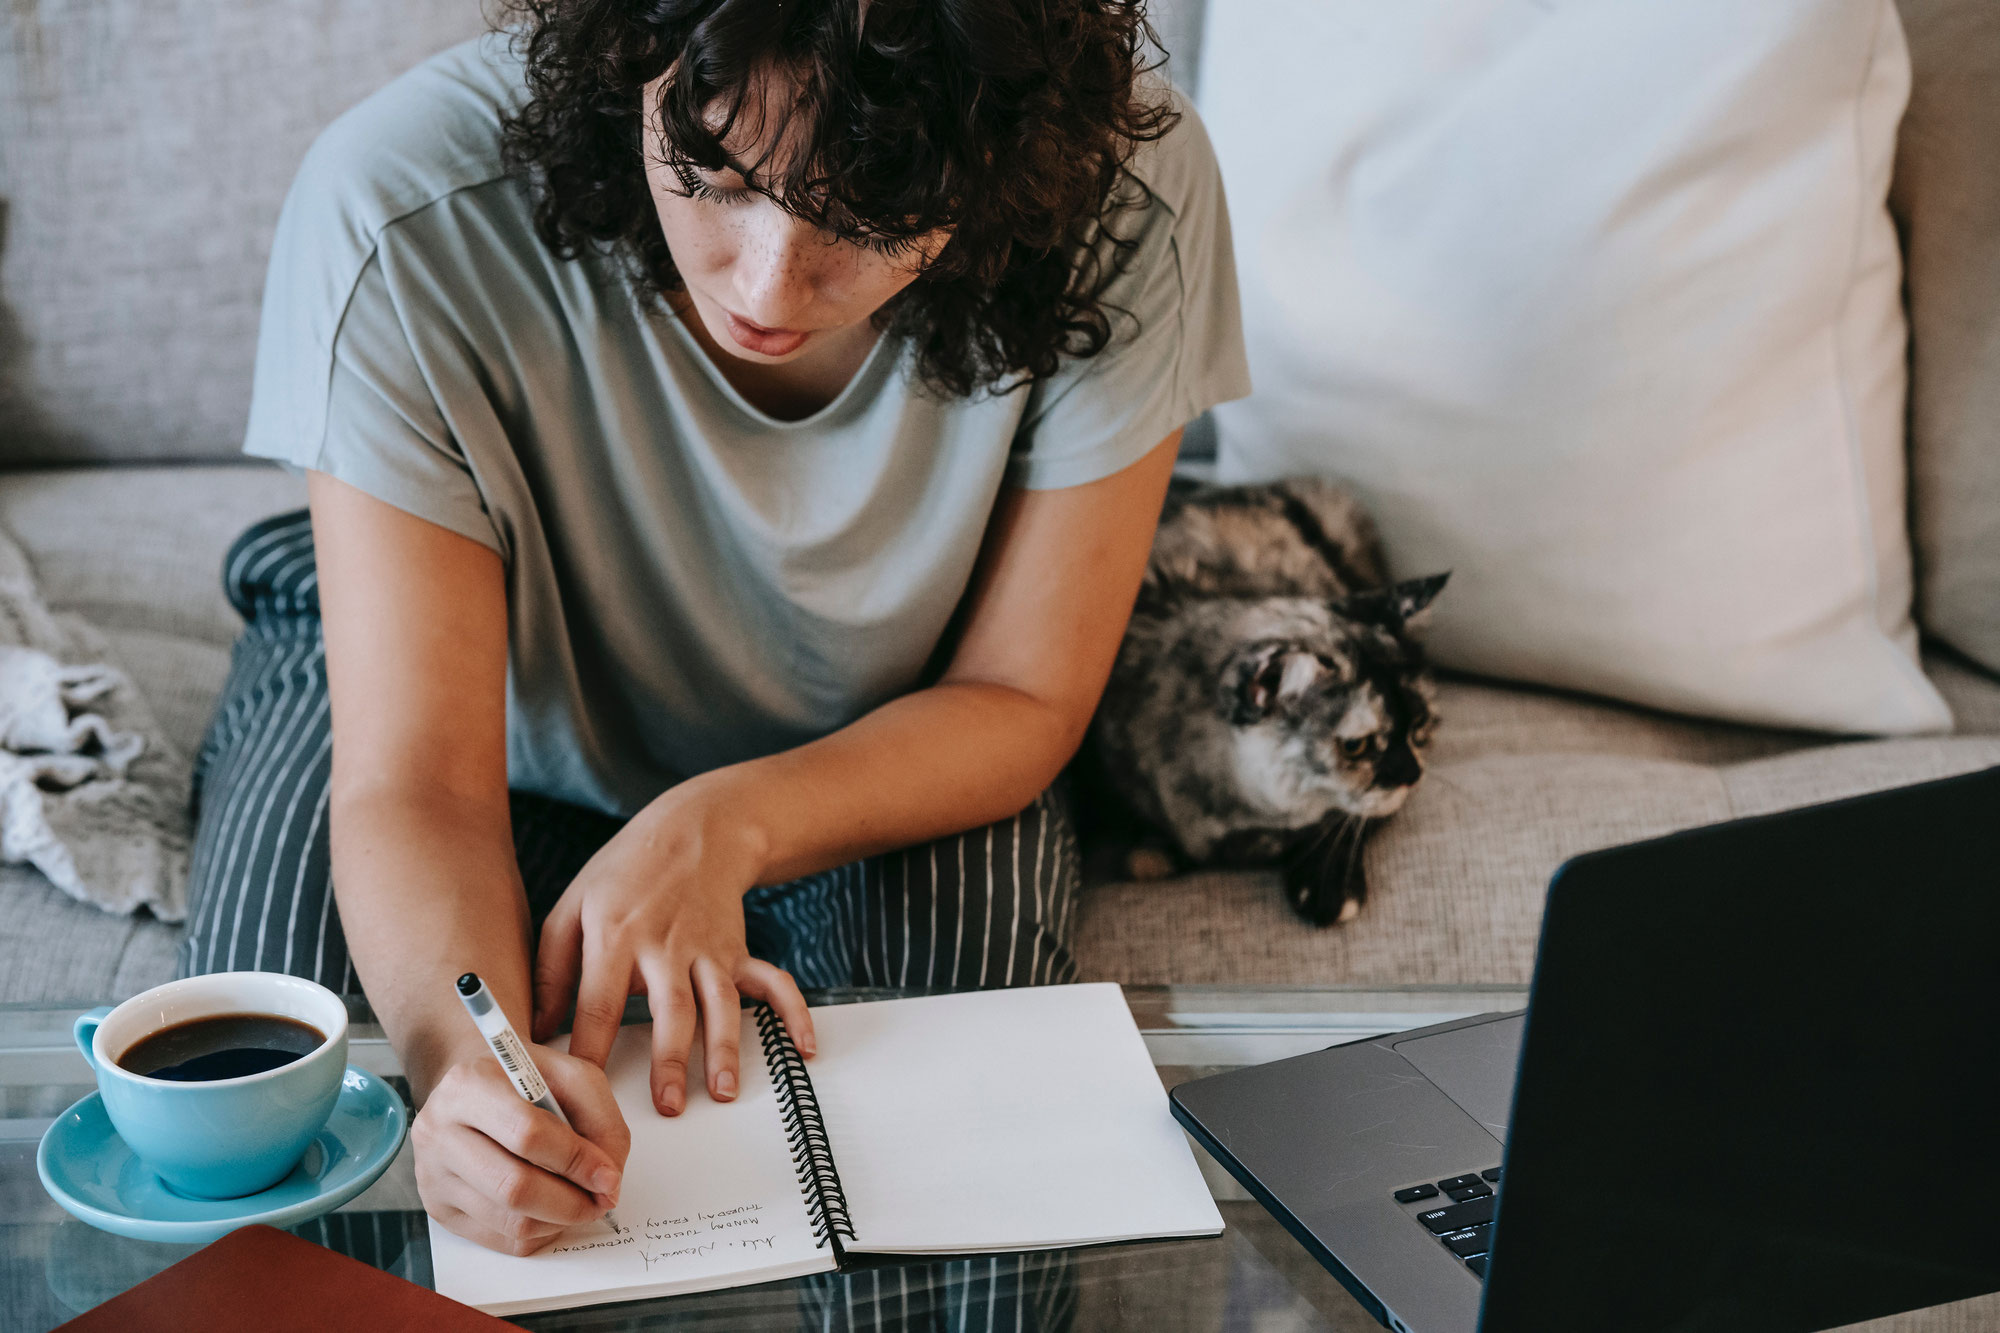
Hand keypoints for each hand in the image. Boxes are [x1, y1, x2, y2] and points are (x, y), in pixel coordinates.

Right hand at [413, 1041, 629, 1255]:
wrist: (474, 1092)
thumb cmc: (524, 1084)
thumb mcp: (572, 1078)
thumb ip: (601, 1121)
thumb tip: (608, 1181)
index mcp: (470, 1085)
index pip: (527, 1135)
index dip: (576, 1161)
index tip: (608, 1175)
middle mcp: (439, 1130)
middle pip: (514, 1188)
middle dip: (571, 1202)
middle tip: (601, 1199)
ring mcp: (432, 1174)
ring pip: (509, 1221)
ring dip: (559, 1221)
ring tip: (580, 1203)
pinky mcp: (438, 1209)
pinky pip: (499, 1240)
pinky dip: (538, 1234)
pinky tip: (552, 1212)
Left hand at [531, 785, 815, 1114]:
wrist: (693, 830)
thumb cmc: (625, 872)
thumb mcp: (572, 906)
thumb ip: (550, 968)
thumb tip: (536, 1027)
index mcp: (616, 936)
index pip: (598, 1003)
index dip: (589, 1049)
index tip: (581, 1090)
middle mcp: (666, 945)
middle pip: (669, 1009)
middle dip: (670, 1060)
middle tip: (667, 1106)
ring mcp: (707, 950)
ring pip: (720, 1004)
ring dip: (725, 1049)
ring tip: (724, 1092)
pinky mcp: (736, 951)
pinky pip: (772, 984)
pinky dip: (793, 1014)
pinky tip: (802, 1047)